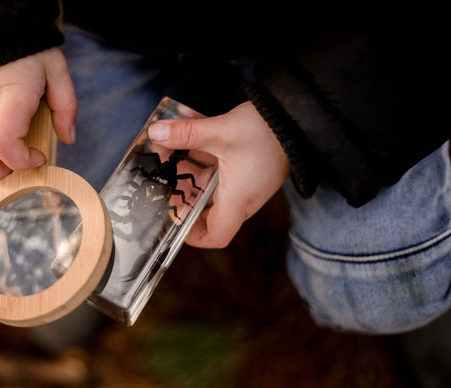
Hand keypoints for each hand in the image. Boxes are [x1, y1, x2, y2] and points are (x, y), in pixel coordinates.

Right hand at [0, 47, 77, 180]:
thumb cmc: (27, 49)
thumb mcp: (57, 70)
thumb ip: (66, 106)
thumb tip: (68, 138)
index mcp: (11, 101)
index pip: (4, 145)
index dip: (23, 161)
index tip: (41, 155)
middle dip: (8, 175)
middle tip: (30, 163)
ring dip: (8, 155)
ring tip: (29, 134)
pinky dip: (2, 138)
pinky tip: (17, 119)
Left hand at [148, 101, 290, 247]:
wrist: (299, 116)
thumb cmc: (267, 131)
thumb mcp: (221, 131)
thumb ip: (186, 133)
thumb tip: (156, 134)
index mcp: (238, 200)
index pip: (216, 236)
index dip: (193, 236)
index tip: (174, 221)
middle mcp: (244, 197)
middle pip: (210, 214)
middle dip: (185, 200)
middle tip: (167, 183)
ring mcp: (248, 184)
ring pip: (214, 191)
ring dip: (192, 179)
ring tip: (171, 159)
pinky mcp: (250, 169)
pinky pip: (223, 176)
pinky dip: (204, 164)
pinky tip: (190, 143)